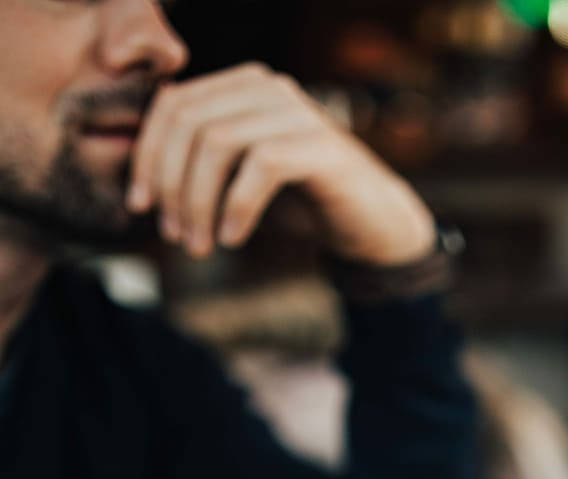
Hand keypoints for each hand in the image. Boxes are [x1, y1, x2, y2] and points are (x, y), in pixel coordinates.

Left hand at [127, 63, 435, 264]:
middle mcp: (267, 87)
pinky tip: (233, 238)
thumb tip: (142, 181)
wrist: (370, 224)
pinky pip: (260, 166)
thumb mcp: (238, 179)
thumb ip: (199, 166)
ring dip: (199, 202)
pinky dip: (238, 207)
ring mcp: (296, 112)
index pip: (172, 105)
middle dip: (171, 185)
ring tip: (201, 245)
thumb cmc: (300, 203)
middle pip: (189, 123)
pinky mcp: (320, 147)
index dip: (147, 156)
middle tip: (176, 236)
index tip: (141, 207)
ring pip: (218, 143)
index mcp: (241, 87)